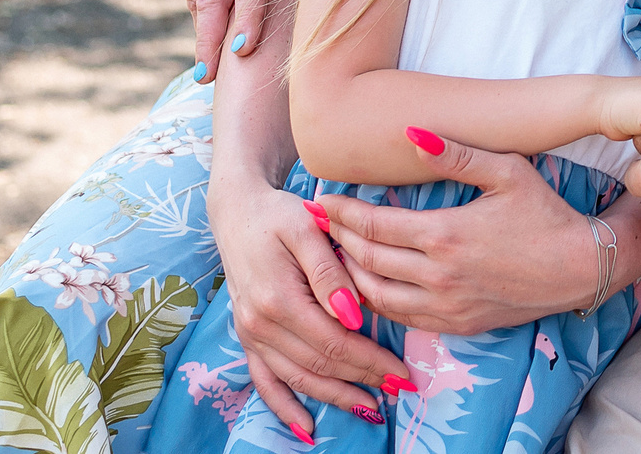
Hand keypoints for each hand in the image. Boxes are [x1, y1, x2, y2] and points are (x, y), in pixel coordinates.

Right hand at [207, 179, 406, 435]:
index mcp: (278, 298)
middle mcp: (260, 324)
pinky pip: (265, 380)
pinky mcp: (247, 337)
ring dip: (334, 397)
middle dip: (362, 381)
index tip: (402, 371)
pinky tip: (306, 429)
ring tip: (372, 408)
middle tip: (400, 389)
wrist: (238, 211)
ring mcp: (250, 334)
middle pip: (319, 365)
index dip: (370, 361)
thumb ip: (331, 272)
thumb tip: (353, 315)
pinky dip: (284, 408)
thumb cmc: (280, 214)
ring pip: (297, 378)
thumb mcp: (309, 228)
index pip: (334, 342)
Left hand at [323, 140, 597, 334]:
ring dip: (350, 274)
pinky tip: (367, 284)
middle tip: (318, 224)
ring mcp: (445, 305)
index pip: (374, 224)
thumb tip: (412, 133)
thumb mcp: (507, 172)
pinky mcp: (455, 325)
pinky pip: (399, 318)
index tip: (320, 199)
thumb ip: (456, 154)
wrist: (580, 267)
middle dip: (336, 239)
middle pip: (366, 259)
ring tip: (334, 252)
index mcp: (445, 234)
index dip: (341, 212)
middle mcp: (437, 275)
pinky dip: (375, 301)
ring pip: (375, 295)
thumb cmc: (545, 213)